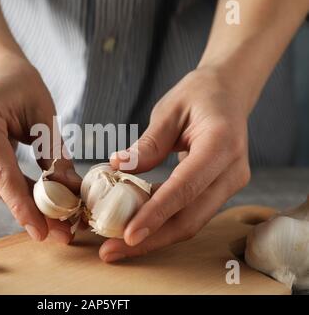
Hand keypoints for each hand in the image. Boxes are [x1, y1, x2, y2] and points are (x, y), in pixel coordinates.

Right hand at [0, 53, 81, 243]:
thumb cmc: (18, 83)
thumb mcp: (44, 111)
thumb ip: (53, 151)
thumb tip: (69, 192)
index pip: (0, 170)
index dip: (22, 205)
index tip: (42, 232)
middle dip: (30, 210)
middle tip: (61, 231)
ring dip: (23, 204)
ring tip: (55, 219)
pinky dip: (13, 191)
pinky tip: (36, 201)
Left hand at [102, 67, 251, 261]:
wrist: (228, 94)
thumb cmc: (199, 95)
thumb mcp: (169, 110)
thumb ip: (148, 143)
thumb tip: (118, 167)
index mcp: (221, 144)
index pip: (185, 187)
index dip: (155, 214)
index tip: (127, 234)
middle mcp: (232, 171)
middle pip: (191, 218)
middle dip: (151, 239)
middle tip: (112, 251)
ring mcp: (229, 184)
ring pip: (191, 222)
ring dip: (155, 236)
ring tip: (118, 245)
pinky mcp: (220, 190)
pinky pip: (191, 212)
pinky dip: (163, 222)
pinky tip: (136, 225)